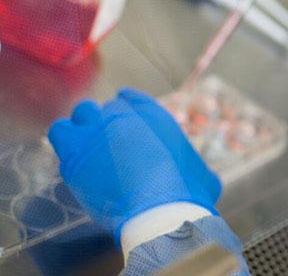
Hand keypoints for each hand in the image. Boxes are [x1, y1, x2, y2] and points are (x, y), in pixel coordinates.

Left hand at [48, 89, 220, 239]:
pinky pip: (59, 132)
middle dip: (107, 123)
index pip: (131, 98)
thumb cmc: (187, 192)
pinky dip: (66, 140)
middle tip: (110, 145)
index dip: (129, 112)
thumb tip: (206, 178)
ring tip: (89, 148)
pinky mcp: (73, 153)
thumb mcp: (203, 175)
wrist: (158, 210)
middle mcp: (123, 115)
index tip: (128, 126)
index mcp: (154, 114)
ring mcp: (96, 131)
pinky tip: (75, 158)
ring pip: (81, 114)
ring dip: (84, 127)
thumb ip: (196, 167)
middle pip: (105, 108)